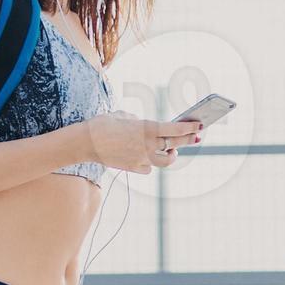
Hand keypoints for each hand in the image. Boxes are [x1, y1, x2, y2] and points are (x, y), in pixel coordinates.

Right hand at [83, 111, 203, 173]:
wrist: (84, 142)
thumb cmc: (103, 124)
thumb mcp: (125, 116)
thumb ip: (141, 123)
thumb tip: (150, 130)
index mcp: (146, 129)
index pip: (175, 129)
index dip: (190, 127)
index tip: (200, 125)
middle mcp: (147, 145)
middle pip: (175, 144)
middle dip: (188, 139)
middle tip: (197, 136)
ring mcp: (142, 159)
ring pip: (166, 160)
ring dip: (171, 154)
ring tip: (172, 149)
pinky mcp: (134, 168)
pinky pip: (149, 167)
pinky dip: (151, 162)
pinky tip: (147, 156)